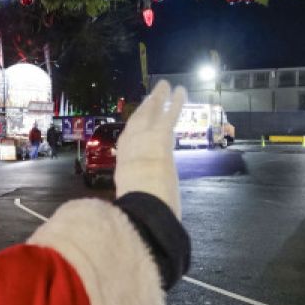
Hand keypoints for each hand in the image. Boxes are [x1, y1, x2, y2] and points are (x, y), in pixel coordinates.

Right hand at [114, 81, 186, 217]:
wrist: (142, 201)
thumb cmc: (136, 209)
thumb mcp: (132, 205)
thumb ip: (135, 204)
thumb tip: (136, 218)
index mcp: (123, 166)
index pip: (128, 145)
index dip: (133, 133)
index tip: (135, 125)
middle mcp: (131, 147)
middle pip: (137, 122)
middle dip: (144, 109)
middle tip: (150, 98)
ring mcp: (145, 137)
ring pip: (152, 113)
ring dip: (158, 99)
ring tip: (164, 86)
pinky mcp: (161, 134)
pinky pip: (170, 113)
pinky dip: (175, 101)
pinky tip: (180, 89)